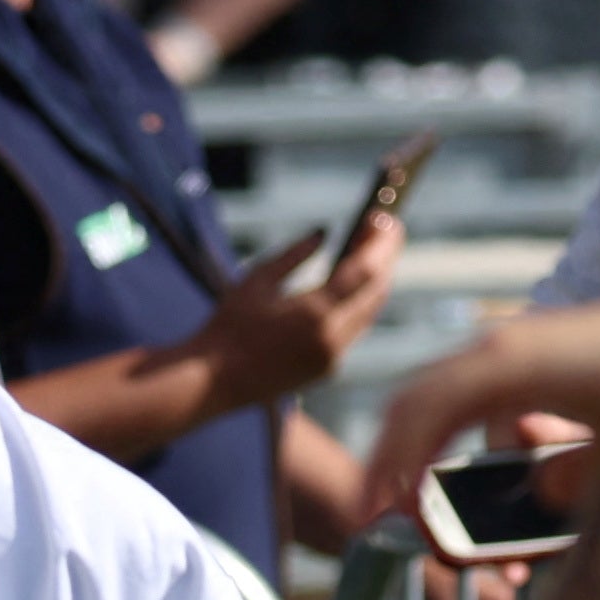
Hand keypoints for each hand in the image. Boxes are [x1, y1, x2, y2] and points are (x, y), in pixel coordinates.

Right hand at [205, 211, 403, 409]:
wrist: (214, 382)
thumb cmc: (228, 327)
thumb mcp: (257, 279)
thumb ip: (295, 254)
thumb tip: (324, 232)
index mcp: (315, 314)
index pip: (366, 271)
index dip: (382, 242)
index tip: (385, 217)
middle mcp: (332, 338)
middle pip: (376, 292)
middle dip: (385, 258)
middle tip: (382, 228)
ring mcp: (332, 358)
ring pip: (370, 312)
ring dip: (374, 280)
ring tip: (369, 250)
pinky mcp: (327, 370)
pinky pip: (355, 330)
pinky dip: (359, 303)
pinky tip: (352, 284)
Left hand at [356, 294, 599, 523]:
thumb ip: (576, 471)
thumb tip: (544, 493)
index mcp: (534, 367)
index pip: (453, 402)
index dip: (419, 450)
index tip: (402, 504)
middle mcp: (511, 352)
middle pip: (424, 402)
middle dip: (390, 459)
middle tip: (369, 513)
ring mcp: (506, 352)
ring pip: (417, 404)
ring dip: (388, 460)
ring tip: (371, 511)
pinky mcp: (508, 365)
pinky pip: (435, 408)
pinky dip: (405, 451)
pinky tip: (394, 493)